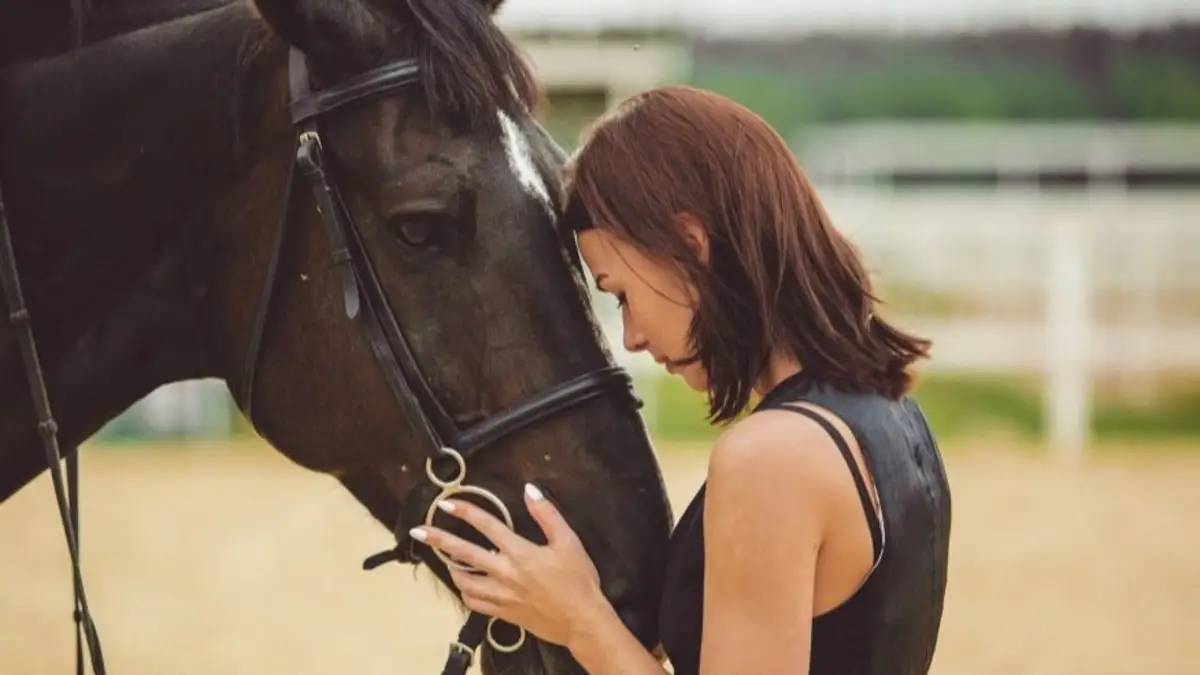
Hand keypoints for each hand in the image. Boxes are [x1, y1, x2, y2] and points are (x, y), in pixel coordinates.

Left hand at [409, 483, 608, 647]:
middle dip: (439, 540)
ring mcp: (501, 596)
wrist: (582, 621)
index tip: (447, 504)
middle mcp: (505, 573)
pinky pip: (475, 603)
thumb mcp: (568, 541)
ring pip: (464, 582)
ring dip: (452, 568)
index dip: (466, 512)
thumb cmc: (578, 581)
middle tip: (419, 531)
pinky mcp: (503, 613)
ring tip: (446, 559)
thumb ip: (547, 514)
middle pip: (464, 554)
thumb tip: (530, 490)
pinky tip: (466, 586)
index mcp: (520, 553)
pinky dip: (466, 593)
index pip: (487, 526)